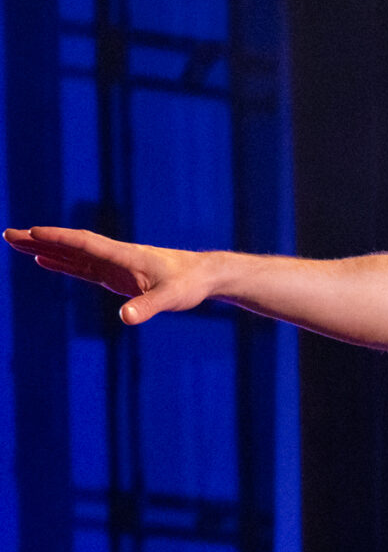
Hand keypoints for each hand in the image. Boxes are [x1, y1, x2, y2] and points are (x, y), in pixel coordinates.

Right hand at [5, 226, 214, 324]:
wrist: (204, 276)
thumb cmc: (189, 284)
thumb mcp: (171, 298)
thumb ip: (147, 307)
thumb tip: (125, 319)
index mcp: (124, 256)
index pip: (84, 244)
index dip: (58, 239)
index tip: (31, 233)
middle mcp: (114, 257)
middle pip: (70, 245)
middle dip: (39, 240)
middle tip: (7, 235)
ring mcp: (114, 265)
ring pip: (72, 254)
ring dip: (44, 248)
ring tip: (16, 243)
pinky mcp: (116, 275)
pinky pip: (82, 267)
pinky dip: (62, 262)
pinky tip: (43, 259)